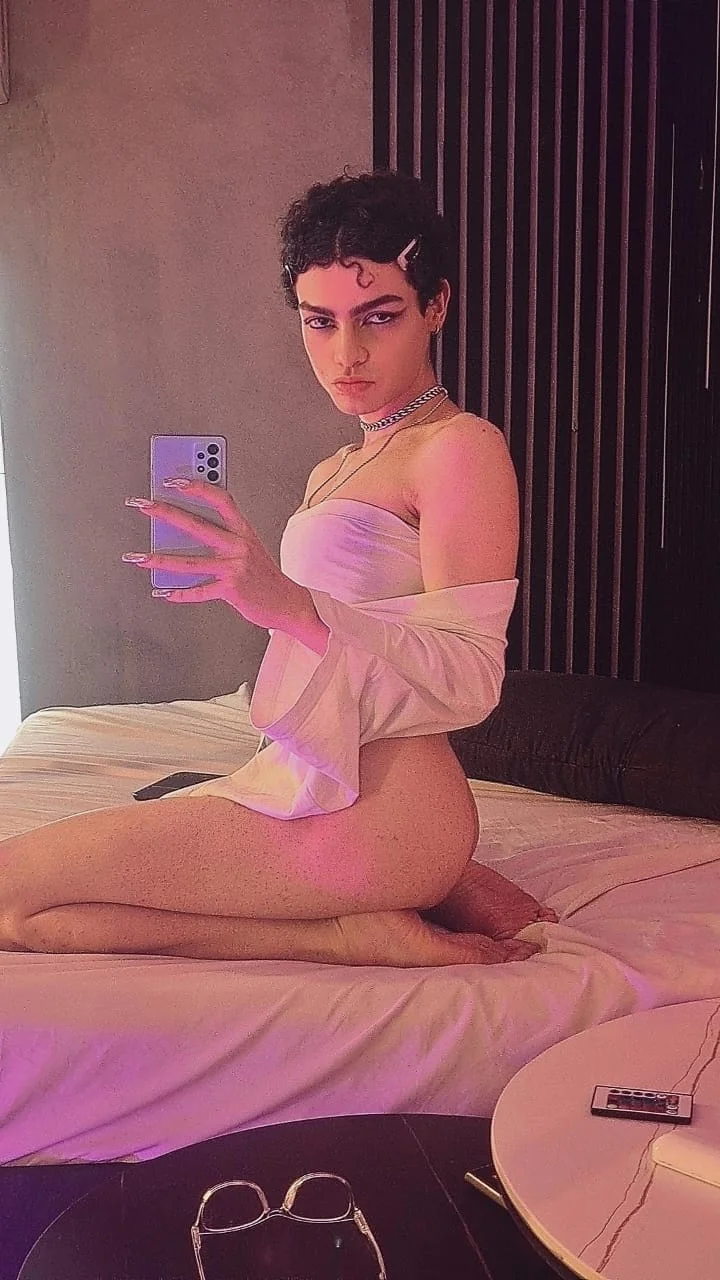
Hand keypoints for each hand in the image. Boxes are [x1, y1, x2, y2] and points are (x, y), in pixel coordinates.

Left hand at [124, 479, 318, 635]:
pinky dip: (179, 593)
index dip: (197, 487)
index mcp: (243, 530)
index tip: (173, 480)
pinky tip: (163, 591)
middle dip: (166, 513)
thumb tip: (184, 526)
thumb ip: (224, 534)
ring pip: (190, 563)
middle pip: (197, 525)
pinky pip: (199, 591)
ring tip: (138, 557)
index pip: (220, 499)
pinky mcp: (231, 590)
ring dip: (160, 560)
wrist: (288, 603)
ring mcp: (234, 568)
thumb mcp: (249, 546)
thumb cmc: (263, 574)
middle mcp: (239, 546)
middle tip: (143, 505)